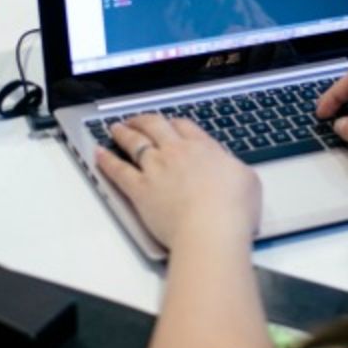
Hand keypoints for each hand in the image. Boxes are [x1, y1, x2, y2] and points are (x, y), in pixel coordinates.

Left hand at [95, 114, 260, 250]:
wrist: (212, 228)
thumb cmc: (234, 209)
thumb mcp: (248, 180)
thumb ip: (234, 168)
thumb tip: (230, 167)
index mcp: (204, 148)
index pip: (185, 126)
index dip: (175, 123)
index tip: (170, 124)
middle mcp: (177, 152)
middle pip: (156, 126)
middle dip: (144, 120)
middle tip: (137, 119)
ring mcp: (156, 169)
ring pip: (135, 142)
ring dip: (124, 133)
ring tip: (116, 128)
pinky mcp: (140, 190)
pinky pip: (119, 170)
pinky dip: (107, 160)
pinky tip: (99, 153)